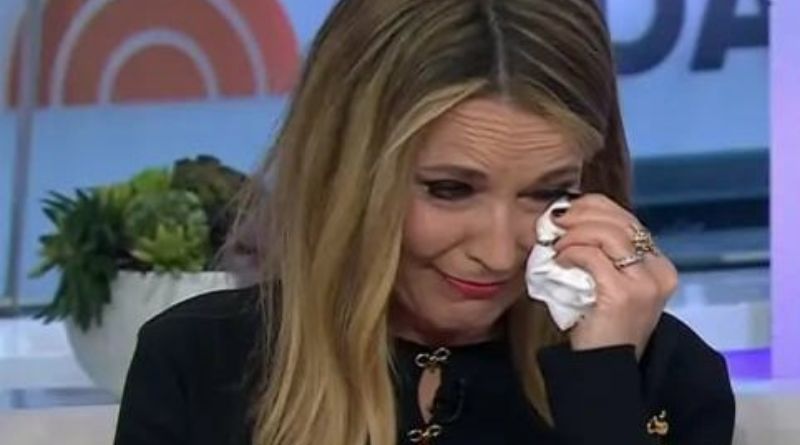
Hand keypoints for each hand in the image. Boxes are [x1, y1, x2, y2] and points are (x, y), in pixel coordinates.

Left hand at [551, 194, 677, 358]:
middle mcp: (659, 272)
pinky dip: (571, 252)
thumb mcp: (613, 283)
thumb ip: (606, 254)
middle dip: (581, 215)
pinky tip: (559, 260)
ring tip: (556, 245)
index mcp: (660, 266)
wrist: (607, 368)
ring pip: (607, 234)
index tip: (566, 212)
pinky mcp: (624, 294)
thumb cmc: (603, 325)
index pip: (627, 218)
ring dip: (574, 234)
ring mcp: (645, 283)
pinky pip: (592, 256)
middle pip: (619, 221)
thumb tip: (571, 216)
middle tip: (555, 223)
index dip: (593, 207)